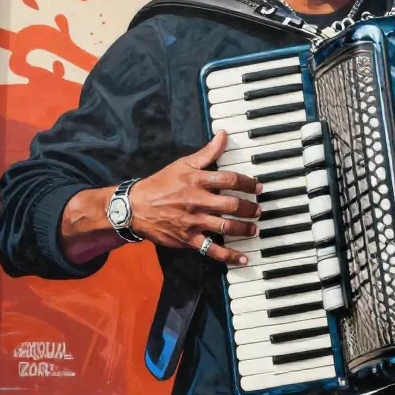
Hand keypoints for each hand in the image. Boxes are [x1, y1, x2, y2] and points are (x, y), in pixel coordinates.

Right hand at [127, 130, 262, 265]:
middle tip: (258, 210)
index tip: (258, 187)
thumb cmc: (161, 184)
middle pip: (231, 206)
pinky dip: (228, 256)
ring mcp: (193, 222)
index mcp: (197, 181)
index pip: (229, 180)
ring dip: (244, 229)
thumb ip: (207, 152)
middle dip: (250, 208)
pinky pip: (211, 249)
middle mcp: (197, 202)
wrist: (135, 206)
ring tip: (254, 229)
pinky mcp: (187, 239)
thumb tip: (223, 135)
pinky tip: (242, 259)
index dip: (247, 183)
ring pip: (225, 228)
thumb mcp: (183, 164)